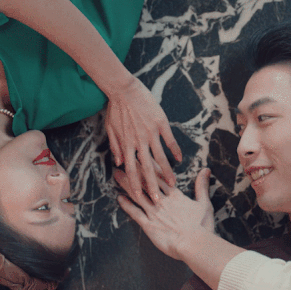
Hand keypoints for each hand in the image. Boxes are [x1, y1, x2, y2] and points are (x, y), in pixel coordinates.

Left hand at [104, 77, 181, 201]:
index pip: (132, 170)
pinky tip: (180, 159)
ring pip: (160, 157)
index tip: (141, 198)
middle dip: (153, 185)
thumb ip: (116, 147)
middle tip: (159, 200)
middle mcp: (139, 141)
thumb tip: (119, 163)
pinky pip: (169, 140)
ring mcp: (151, 132)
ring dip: (167, 172)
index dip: (136, 185)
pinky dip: (175, 150)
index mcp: (127, 144)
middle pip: (147, 168)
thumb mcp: (110, 129)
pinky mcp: (160, 123)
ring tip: (173, 184)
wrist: (124, 89)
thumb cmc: (115, 108)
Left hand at [115, 168, 212, 261]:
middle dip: (135, 170)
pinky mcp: (149, 225)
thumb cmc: (202, 226)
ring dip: (127, 184)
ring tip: (117, 174)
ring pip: (138, 194)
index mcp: (175, 196)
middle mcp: (162, 201)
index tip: (143, 155)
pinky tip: (119, 198)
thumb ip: (202, 186)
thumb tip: (206, 170)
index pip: (161, 177)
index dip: (151, 166)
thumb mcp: (204, 203)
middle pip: (146, 182)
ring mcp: (154, 213)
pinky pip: (135, 213)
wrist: (194, 244)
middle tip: (125, 159)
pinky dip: (127, 205)